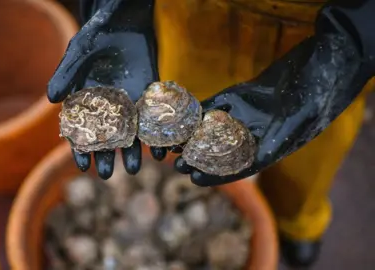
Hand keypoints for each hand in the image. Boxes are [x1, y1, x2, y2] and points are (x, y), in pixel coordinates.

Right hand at [47, 0, 158, 178]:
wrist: (126, 19)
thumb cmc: (97, 33)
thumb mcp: (79, 52)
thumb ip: (66, 74)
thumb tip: (51, 99)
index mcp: (85, 100)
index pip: (80, 130)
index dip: (80, 149)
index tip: (82, 166)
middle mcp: (106, 106)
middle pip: (105, 138)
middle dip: (106, 157)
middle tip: (109, 175)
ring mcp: (128, 103)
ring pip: (129, 133)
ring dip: (130, 152)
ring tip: (133, 169)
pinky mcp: (147, 97)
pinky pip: (151, 121)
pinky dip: (155, 136)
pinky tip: (159, 150)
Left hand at [173, 0, 374, 185]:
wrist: (318, 66)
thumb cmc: (314, 96)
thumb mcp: (297, 122)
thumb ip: (276, 141)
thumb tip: (256, 160)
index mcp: (268, 147)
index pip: (238, 166)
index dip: (216, 174)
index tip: (194, 179)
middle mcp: (253, 133)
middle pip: (221, 150)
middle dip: (199, 157)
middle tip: (176, 164)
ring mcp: (244, 114)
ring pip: (214, 129)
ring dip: (194, 137)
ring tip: (173, 145)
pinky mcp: (238, 96)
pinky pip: (215, 106)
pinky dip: (199, 112)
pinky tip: (183, 118)